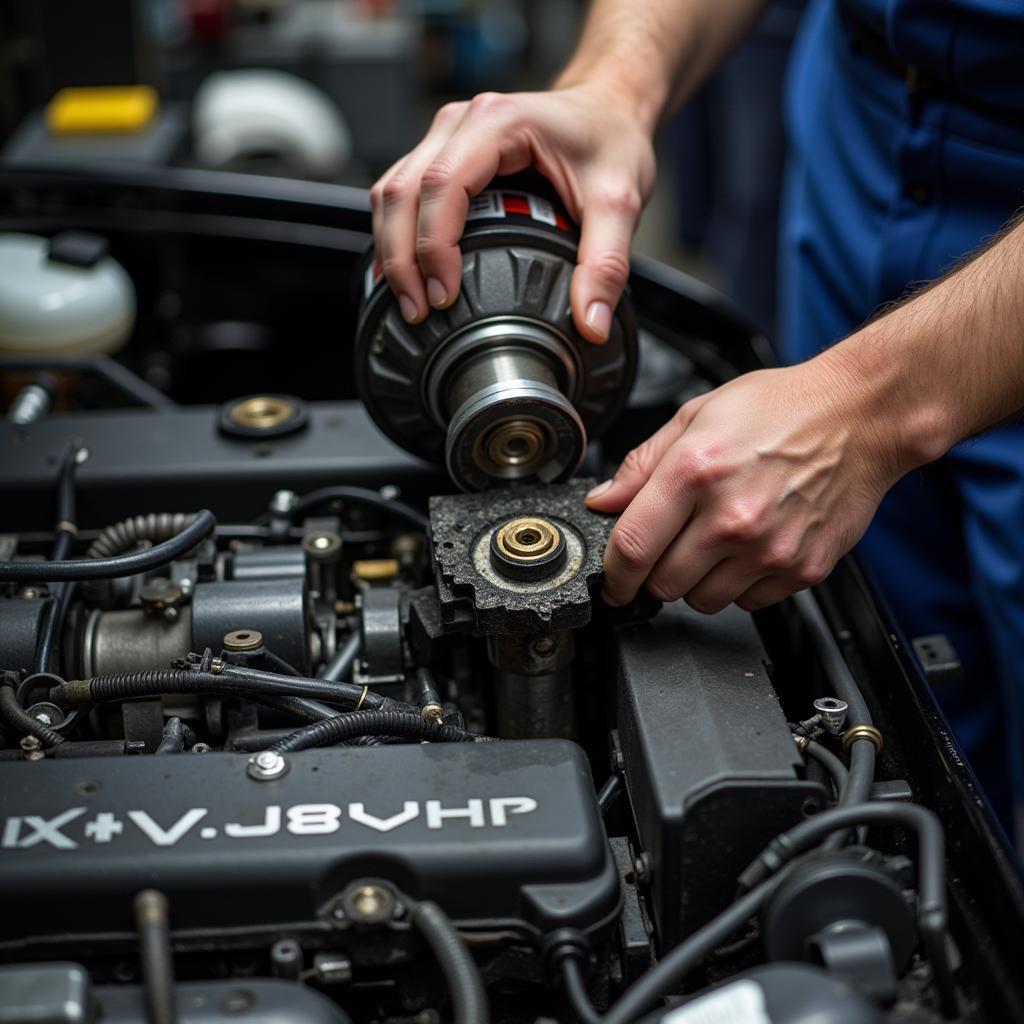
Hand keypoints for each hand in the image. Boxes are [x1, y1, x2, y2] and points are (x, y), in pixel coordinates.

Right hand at [370, 83, 655, 342]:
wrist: (608, 107)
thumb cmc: (609, 139)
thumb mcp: (620, 201)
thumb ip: (606, 263)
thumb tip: (590, 325)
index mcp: (498, 122)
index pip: (442, 185)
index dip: (434, 246)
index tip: (445, 295)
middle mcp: (461, 123)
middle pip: (402, 191)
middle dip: (402, 259)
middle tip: (419, 312)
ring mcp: (444, 137)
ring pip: (391, 192)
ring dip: (392, 250)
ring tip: (411, 303)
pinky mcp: (440, 156)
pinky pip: (401, 194)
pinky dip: (398, 237)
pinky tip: (410, 275)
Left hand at [586, 356, 906, 611]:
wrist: (861, 415)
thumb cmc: (782, 408)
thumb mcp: (697, 415)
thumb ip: (642, 464)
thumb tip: (603, 501)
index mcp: (696, 471)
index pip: (632, 547)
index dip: (614, 574)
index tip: (614, 581)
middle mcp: (732, 516)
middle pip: (663, 584)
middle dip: (656, 571)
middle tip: (673, 544)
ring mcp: (770, 549)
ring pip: (703, 601)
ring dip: (698, 582)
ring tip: (717, 541)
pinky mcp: (802, 569)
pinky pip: (749, 602)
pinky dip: (741, 584)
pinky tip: (751, 547)